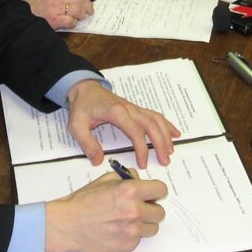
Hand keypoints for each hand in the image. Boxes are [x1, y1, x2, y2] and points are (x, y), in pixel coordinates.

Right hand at [22, 0, 92, 28]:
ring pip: (78, 10)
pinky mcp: (54, 20)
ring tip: (77, 18)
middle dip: (87, 6)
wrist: (20, 15)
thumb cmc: (33, 5)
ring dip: (81, 15)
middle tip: (88, 12)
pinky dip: (73, 24)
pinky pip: (71, 22)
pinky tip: (68, 23)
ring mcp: (55, 8)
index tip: (87, 3)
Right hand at [44, 170, 167, 251]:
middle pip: (160, 212)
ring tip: (126, 220)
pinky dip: (132, 235)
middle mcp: (134, 211)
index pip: (161, 190)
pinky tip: (117, 230)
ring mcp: (132, 231)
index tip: (151, 194)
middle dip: (150, 208)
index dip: (155, 191)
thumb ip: (127, 177)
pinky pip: (139, 239)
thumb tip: (140, 180)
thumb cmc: (83, 202)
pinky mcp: (128, 246)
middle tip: (137, 208)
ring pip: (153, 228)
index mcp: (130, 191)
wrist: (68, 224)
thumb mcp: (105, 180)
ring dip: (144, 224)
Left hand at [65, 80, 180, 167]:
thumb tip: (98, 160)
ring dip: (165, 135)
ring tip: (170, 151)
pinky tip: (174, 133)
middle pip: (151, 125)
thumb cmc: (81, 107)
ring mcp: (134, 107)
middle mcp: (129, 108)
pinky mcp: (135, 108)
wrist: (84, 88)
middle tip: (165, 161)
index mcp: (116, 112)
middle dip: (160, 144)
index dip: (142, 149)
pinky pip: (154, 115)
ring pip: (156, 119)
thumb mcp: (76, 126)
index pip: (135, 132)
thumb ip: (87, 143)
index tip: (142, 164)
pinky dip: (166, 124)